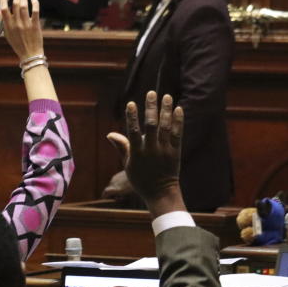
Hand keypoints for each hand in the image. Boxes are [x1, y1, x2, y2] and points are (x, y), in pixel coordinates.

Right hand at [0, 0, 42, 60]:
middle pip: (15, 4)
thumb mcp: (7, 34)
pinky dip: (34, 3)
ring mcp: (26, 24)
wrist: (30, 55)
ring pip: (24, 6)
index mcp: (8, 26)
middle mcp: (16, 24)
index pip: (4, 9)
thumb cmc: (18, 44)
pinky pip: (35, 11)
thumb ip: (2, 21)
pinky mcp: (35, 25)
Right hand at [106, 92, 185, 216]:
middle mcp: (152, 150)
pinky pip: (177, 134)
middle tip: (151, 93)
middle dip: (151, 108)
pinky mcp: (175, 152)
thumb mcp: (128, 165)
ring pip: (166, 127)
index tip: (131, 104)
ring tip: (166, 96)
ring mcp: (164, 151)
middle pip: (151, 125)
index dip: (132, 117)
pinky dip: (178, 121)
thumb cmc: (141, 179)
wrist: (161, 193)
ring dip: (166, 110)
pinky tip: (178, 109)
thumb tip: (110, 134)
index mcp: (137, 153)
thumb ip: (121, 147)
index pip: (133, 132)